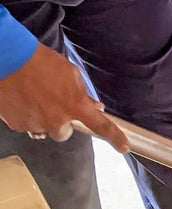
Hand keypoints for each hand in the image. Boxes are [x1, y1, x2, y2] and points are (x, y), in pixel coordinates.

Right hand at [0, 44, 129, 151]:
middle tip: (54, 105)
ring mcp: (35, 124)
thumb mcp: (71, 74)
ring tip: (36, 98)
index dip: (114, 137)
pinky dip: (27, 116)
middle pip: (63, 133)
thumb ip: (83, 94)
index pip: (100, 125)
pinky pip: (27, 125)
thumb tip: (94, 107)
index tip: (124, 147)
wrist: (11, 60)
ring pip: (44, 129)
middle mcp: (56, 119)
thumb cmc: (43, 63)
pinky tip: (24, 100)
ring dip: (43, 119)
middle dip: (61, 123)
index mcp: (74, 105)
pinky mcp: (17, 125)